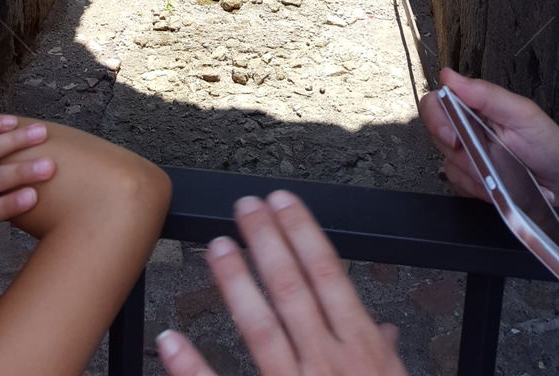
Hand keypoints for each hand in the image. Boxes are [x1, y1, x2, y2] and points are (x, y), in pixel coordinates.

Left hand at [156, 192, 406, 375]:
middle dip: (266, 241)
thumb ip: (387, 357)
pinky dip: (193, 368)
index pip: (330, 274)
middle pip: (294, 288)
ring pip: (261, 328)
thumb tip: (382, 325)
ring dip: (236, 284)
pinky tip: (171, 339)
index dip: (303, 232)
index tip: (281, 199)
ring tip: (216, 247)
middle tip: (243, 205)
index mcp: (365, 351)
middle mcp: (332, 364)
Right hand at [420, 68, 558, 207]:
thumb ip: (486, 94)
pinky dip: (476, 189)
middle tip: (483, 159)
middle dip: (458, 151)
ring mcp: (467, 155)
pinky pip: (457, 184)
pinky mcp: (470, 179)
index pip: (437, 102)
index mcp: (476, 106)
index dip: (436, 119)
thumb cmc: (548, 144)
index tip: (453, 138)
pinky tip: (495, 186)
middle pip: (436, 134)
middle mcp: (467, 127)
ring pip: (447, 163)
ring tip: (500, 173)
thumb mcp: (522, 113)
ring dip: (472, 173)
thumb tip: (450, 77)